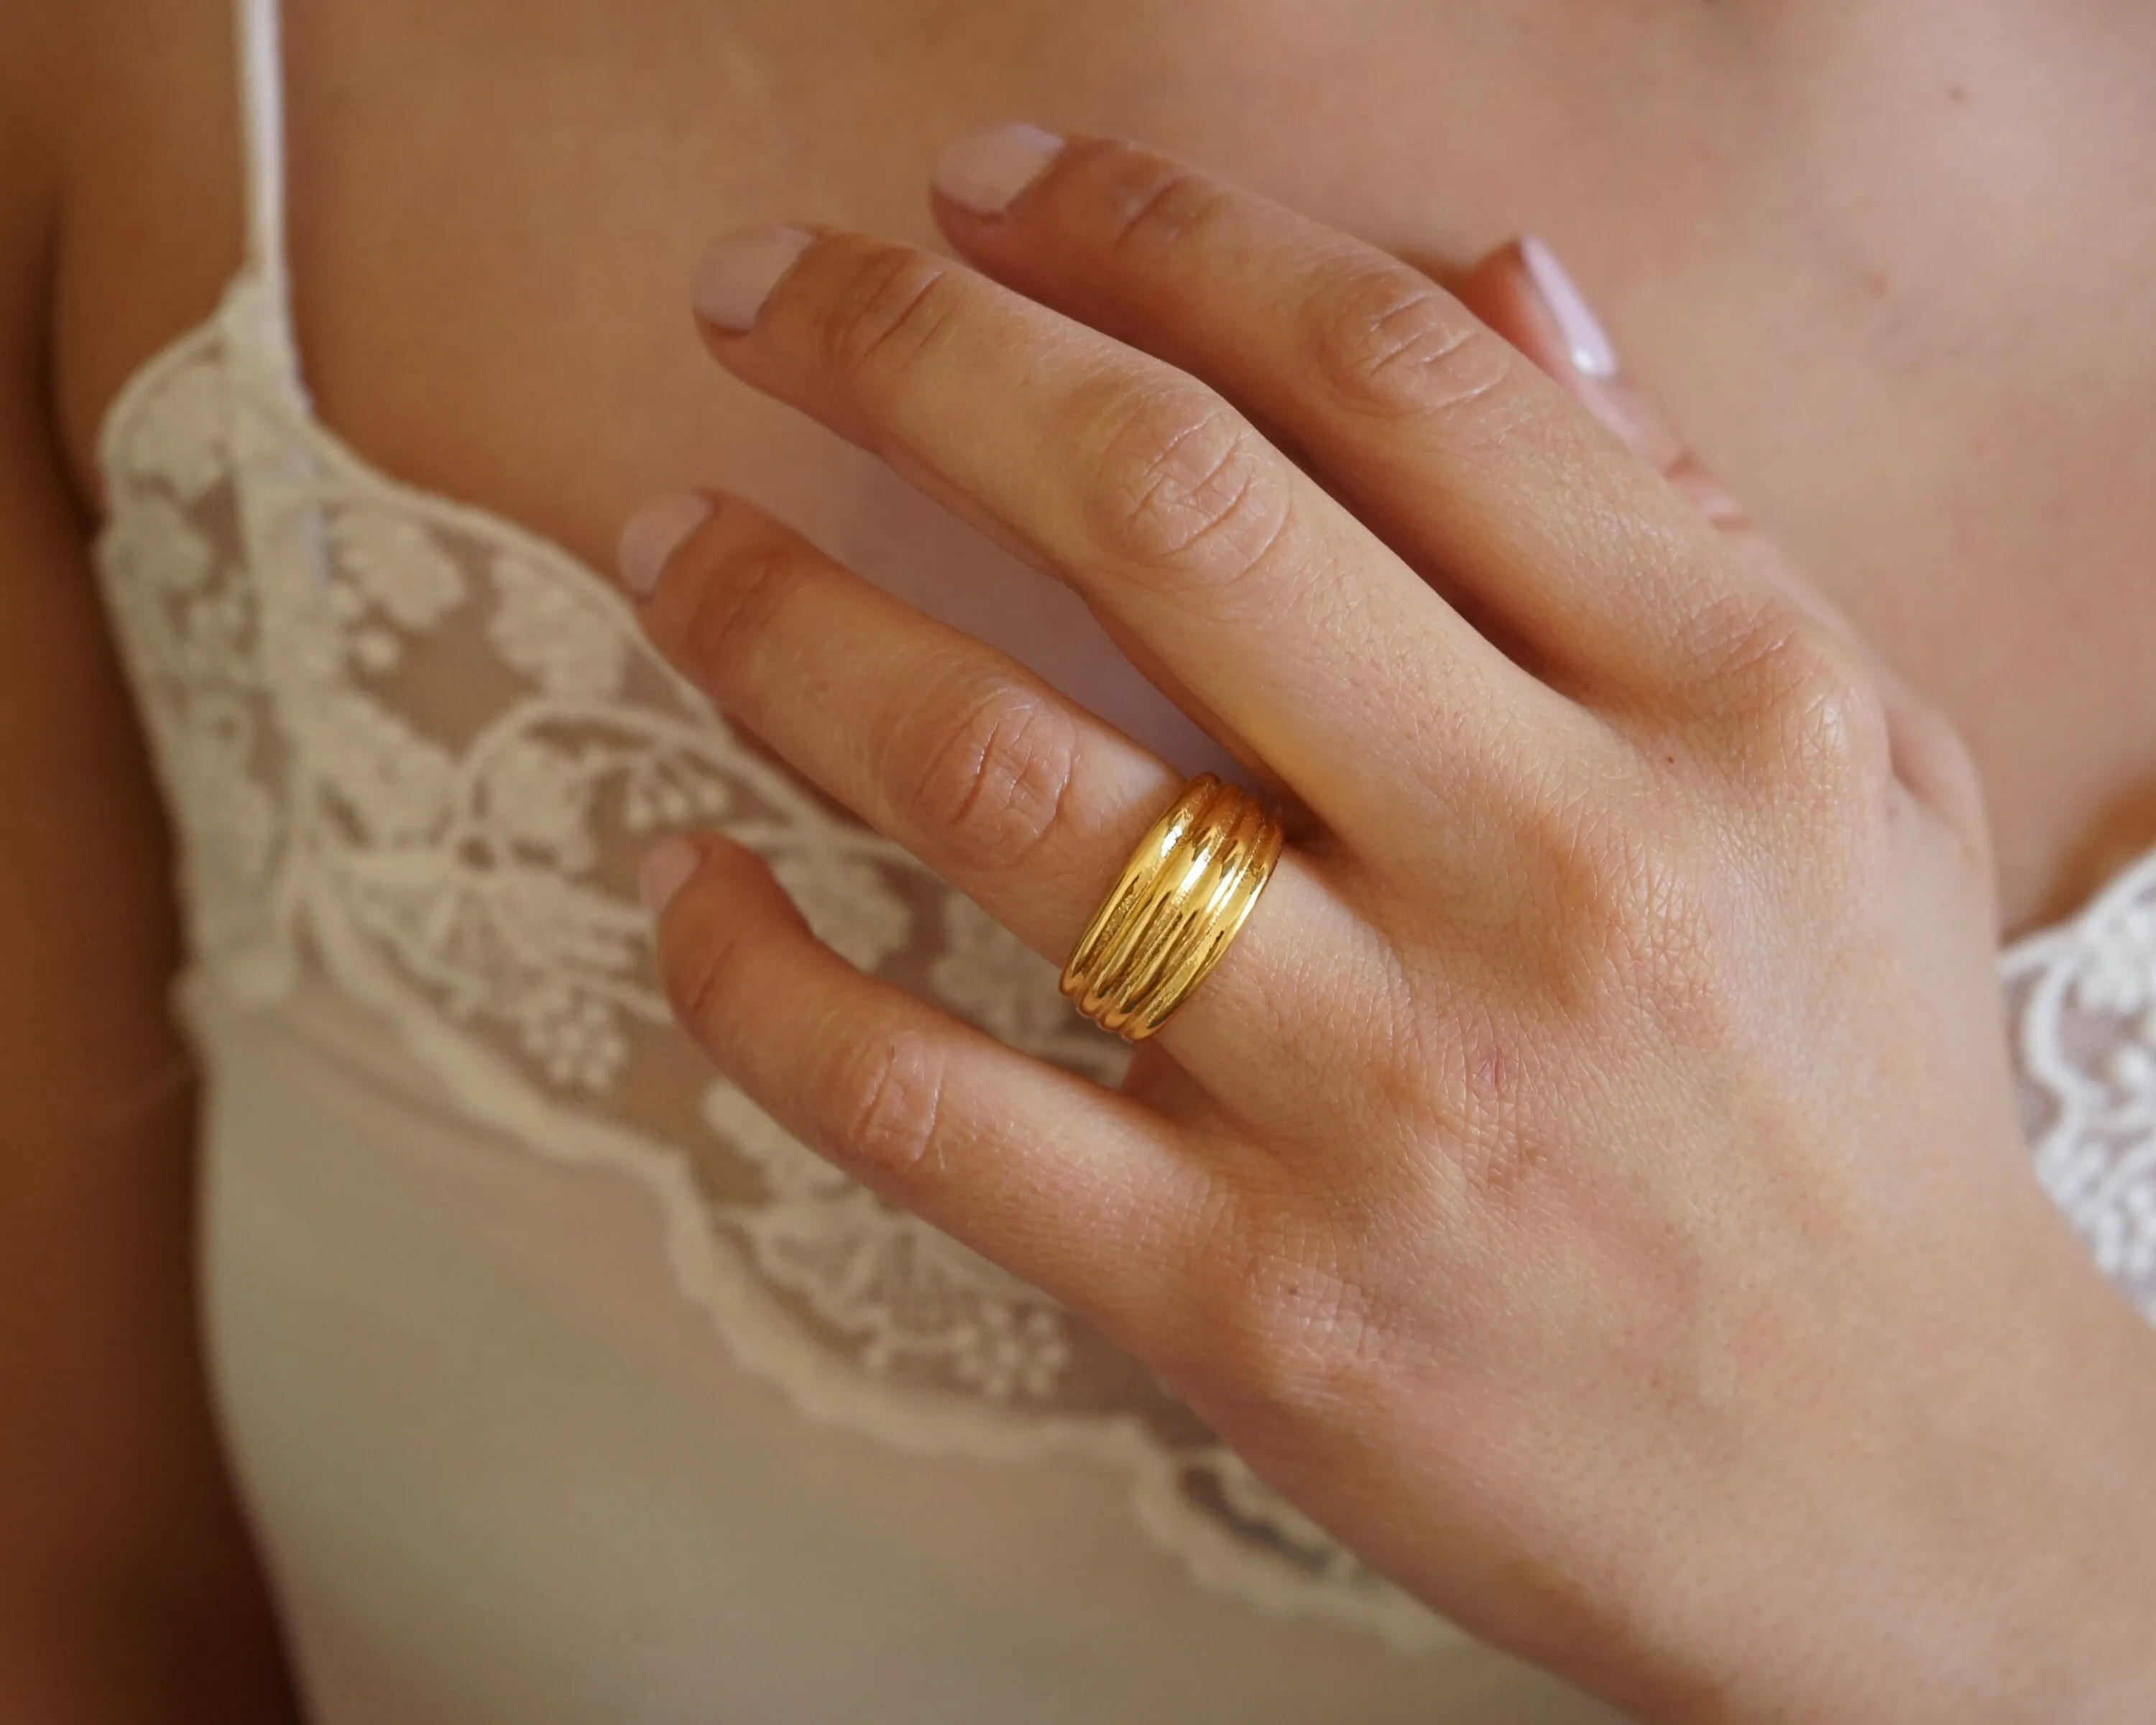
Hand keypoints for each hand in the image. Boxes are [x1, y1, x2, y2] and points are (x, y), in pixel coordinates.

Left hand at [615, 129, 2155, 1719]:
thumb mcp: (1852, 769)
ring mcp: (1382, 1095)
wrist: (1904, 1494)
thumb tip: (1497, 278)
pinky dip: (755, 981)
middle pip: (1165, 516)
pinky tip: (684, 881)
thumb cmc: (1858, 1107)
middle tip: (762, 296)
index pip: (1390, 376)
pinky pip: (923, 1105)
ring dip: (785, 626)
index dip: (1155, 234)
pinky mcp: (1245, 1299)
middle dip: (916, 352)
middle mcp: (1549, 873)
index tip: (990, 188)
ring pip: (1000, 782)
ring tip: (676, 541)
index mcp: (1721, 705)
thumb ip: (1671, 513)